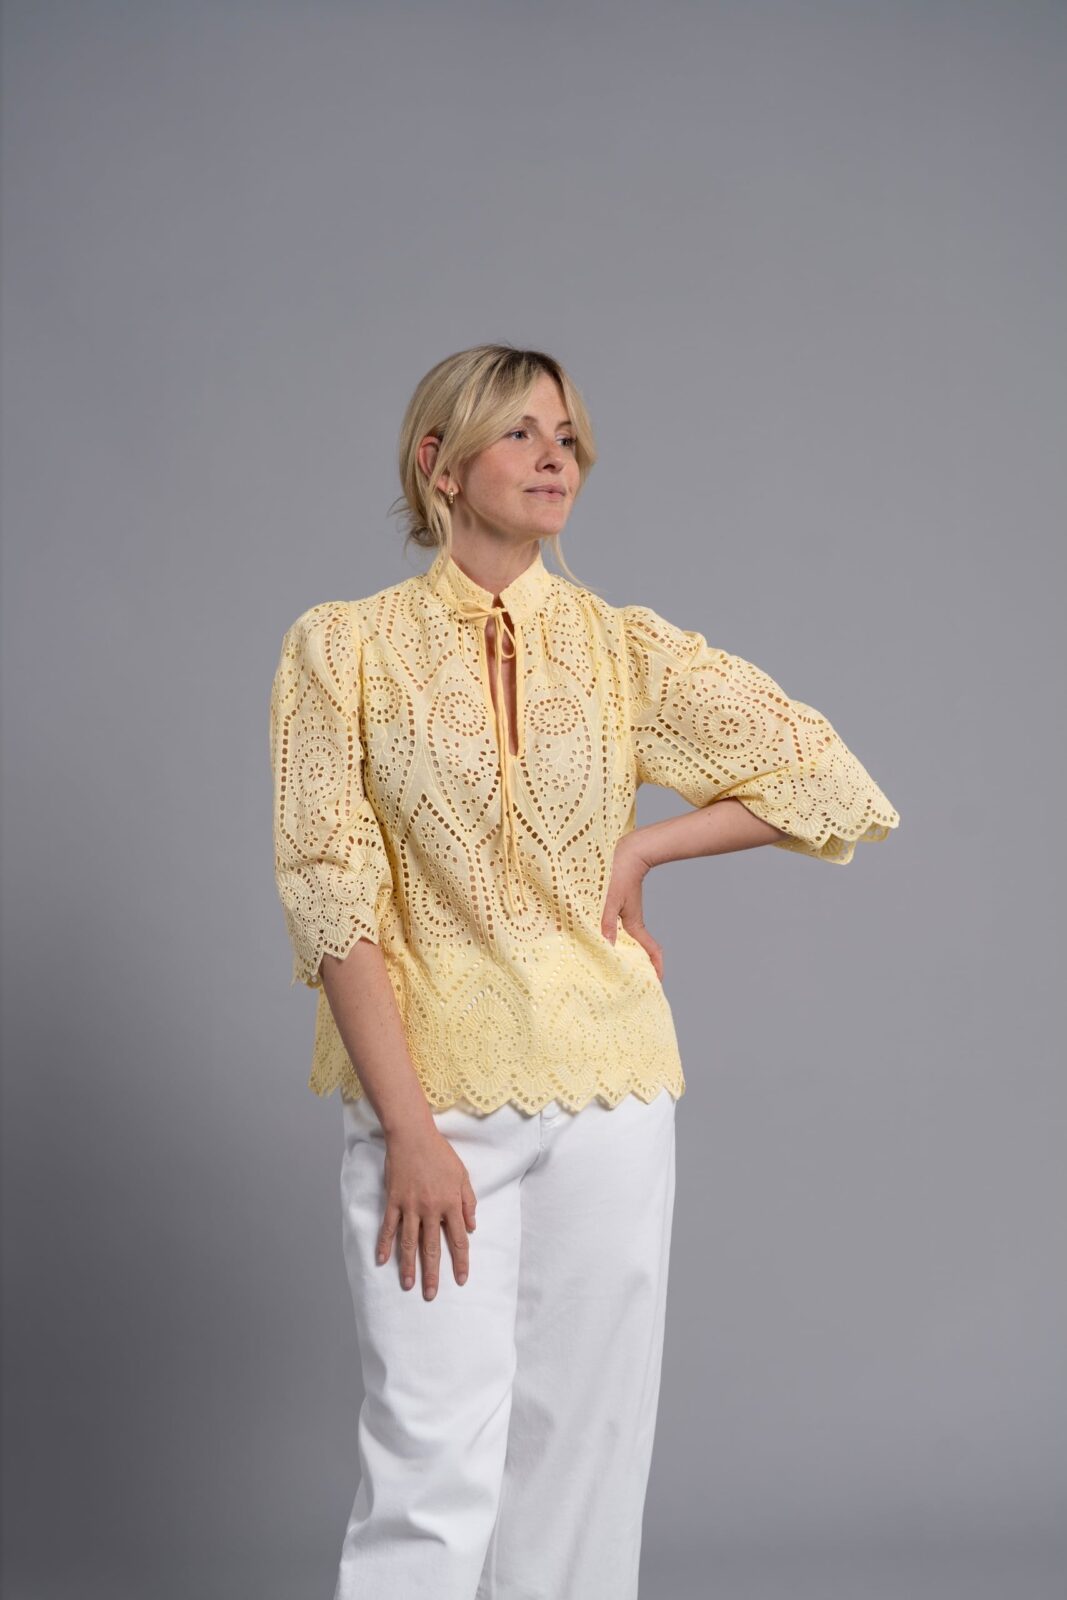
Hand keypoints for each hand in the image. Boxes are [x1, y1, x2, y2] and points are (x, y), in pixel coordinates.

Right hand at [376, 1123, 477, 1299]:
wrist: (413, 1136)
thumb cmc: (440, 1154)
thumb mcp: (462, 1175)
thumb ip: (469, 1202)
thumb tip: (473, 1227)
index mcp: (451, 1204)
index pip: (459, 1240)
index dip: (461, 1262)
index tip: (461, 1280)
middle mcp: (432, 1209)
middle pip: (433, 1247)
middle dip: (433, 1273)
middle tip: (431, 1295)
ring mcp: (410, 1206)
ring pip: (409, 1243)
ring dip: (408, 1266)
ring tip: (408, 1285)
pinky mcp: (394, 1201)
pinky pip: (389, 1227)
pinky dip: (385, 1245)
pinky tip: (382, 1261)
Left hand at [600, 831, 662, 982]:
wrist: (625, 849)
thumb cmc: (619, 871)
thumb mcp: (610, 898)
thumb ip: (607, 921)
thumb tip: (607, 945)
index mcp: (634, 923)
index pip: (651, 950)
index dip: (657, 967)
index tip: (658, 981)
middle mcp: (630, 921)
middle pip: (638, 949)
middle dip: (638, 966)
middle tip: (630, 981)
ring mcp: (624, 913)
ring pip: (624, 938)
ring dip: (621, 952)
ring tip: (610, 965)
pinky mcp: (616, 906)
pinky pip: (614, 927)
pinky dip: (609, 936)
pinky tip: (596, 938)